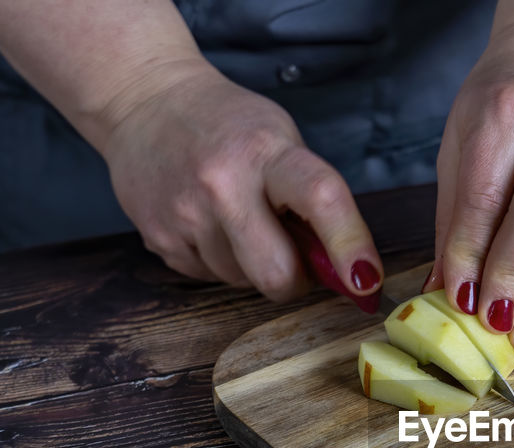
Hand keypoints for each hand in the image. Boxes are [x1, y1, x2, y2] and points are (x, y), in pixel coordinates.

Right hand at [100, 60, 381, 302]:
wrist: (146, 100)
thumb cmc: (228, 125)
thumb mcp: (282, 142)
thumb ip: (315, 201)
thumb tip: (347, 270)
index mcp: (265, 152)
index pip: (321, 199)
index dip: (350, 246)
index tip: (367, 281)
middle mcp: (222, 184)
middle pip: (277, 274)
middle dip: (295, 279)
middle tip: (293, 255)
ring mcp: (184, 215)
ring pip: (243, 282)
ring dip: (252, 265)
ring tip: (237, 219)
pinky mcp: (158, 239)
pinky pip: (209, 277)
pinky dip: (220, 261)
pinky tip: (208, 222)